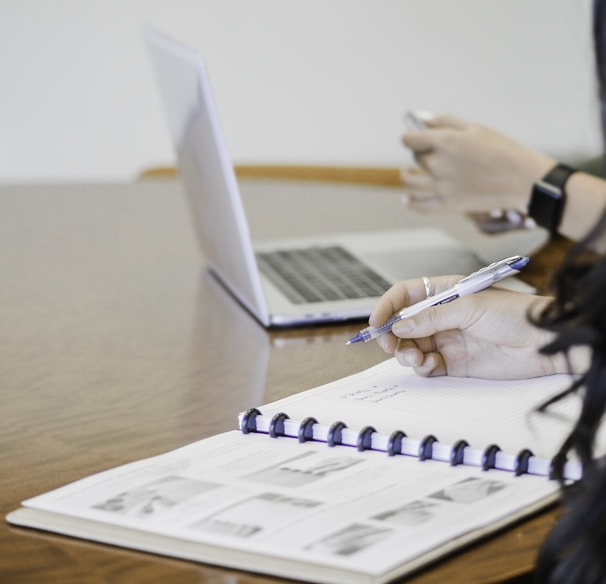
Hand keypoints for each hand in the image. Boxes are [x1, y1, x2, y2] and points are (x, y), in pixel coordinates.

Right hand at [369, 275, 562, 378]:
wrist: (544, 343)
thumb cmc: (515, 314)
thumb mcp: (469, 308)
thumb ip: (431, 318)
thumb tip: (399, 326)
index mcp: (444, 293)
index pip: (405, 295)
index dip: (387, 307)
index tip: (375, 322)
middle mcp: (442, 316)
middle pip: (402, 324)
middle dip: (391, 335)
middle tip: (389, 345)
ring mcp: (447, 339)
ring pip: (411, 347)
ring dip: (406, 353)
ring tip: (416, 357)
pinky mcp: (454, 362)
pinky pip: (426, 365)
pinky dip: (422, 367)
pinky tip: (431, 365)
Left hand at [400, 115, 554, 212]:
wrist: (522, 179)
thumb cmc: (502, 149)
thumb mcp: (475, 128)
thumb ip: (444, 122)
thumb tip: (421, 120)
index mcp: (445, 141)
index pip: (410, 139)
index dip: (410, 137)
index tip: (412, 138)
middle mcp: (438, 164)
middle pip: (416, 158)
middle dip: (420, 153)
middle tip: (430, 153)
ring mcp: (441, 187)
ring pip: (410, 183)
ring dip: (407, 177)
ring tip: (408, 173)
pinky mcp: (448, 205)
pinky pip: (419, 206)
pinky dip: (410, 202)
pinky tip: (408, 198)